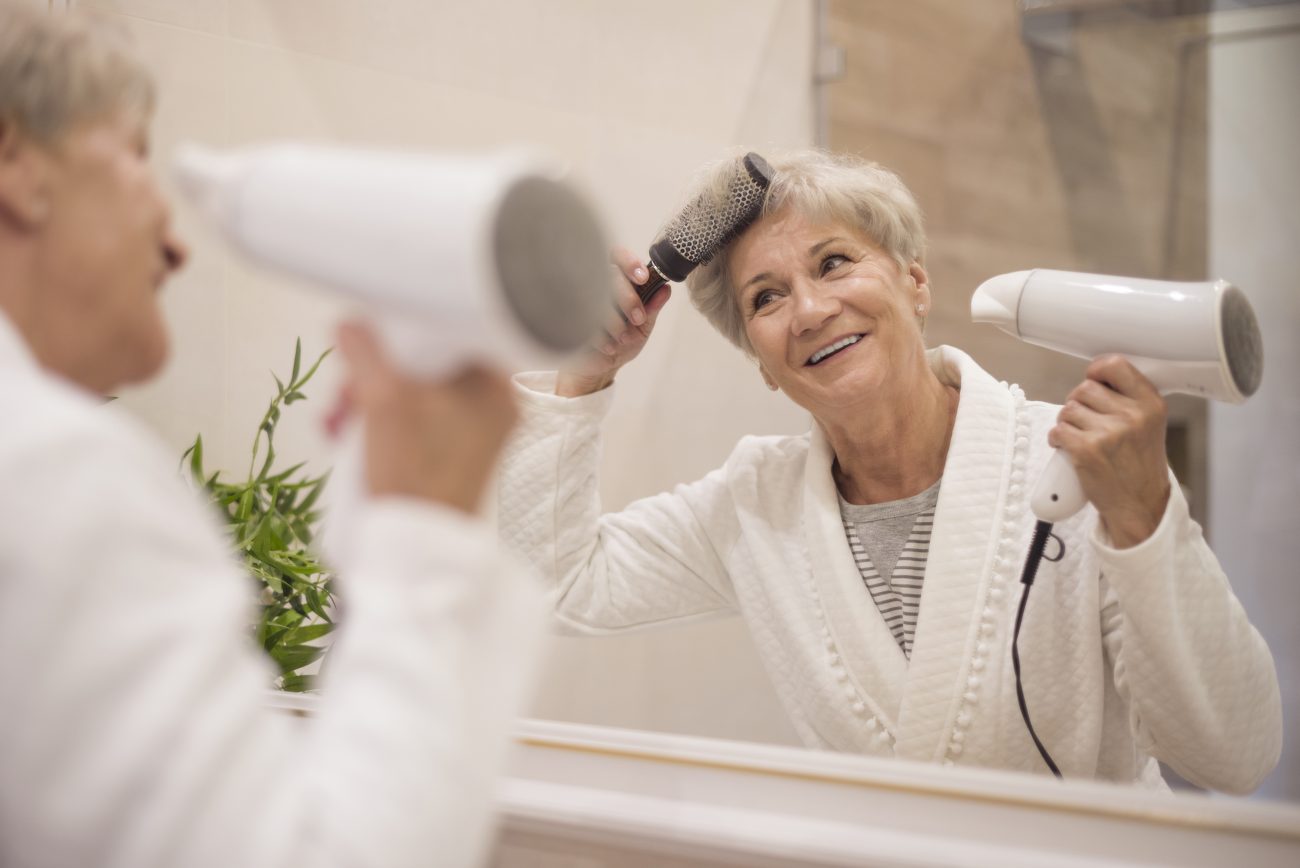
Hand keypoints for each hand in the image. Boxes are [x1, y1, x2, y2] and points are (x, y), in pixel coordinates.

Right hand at [335, 321, 517, 513]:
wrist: (414, 547)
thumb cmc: (414, 474)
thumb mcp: (383, 400)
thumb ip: (365, 352)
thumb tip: (349, 326)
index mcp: (496, 385)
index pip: (449, 333)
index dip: (403, 334)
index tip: (371, 344)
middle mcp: (495, 406)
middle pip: (427, 365)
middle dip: (376, 375)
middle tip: (347, 389)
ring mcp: (477, 433)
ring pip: (416, 393)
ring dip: (371, 399)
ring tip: (340, 416)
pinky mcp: (455, 455)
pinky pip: (416, 421)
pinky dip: (382, 422)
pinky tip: (348, 432)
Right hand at [555, 245, 671, 397]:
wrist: (597, 368)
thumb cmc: (620, 343)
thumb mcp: (642, 327)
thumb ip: (652, 307)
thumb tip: (665, 289)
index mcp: (615, 282)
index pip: (617, 255)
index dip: (629, 262)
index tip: (643, 278)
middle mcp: (594, 284)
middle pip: (608, 274)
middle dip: (628, 298)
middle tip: (638, 318)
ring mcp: (576, 299)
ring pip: (594, 295)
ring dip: (614, 320)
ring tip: (622, 338)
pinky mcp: (564, 317)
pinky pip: (582, 318)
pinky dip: (600, 336)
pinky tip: (608, 346)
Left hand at [1049, 355, 1171, 547]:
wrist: (1139, 504)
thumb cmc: (1140, 465)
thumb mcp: (1149, 425)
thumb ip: (1128, 399)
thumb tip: (1095, 378)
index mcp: (1150, 404)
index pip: (1115, 365)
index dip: (1096, 371)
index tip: (1092, 380)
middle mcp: (1132, 415)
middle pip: (1084, 388)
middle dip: (1078, 403)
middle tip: (1085, 421)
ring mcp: (1109, 432)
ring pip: (1068, 409)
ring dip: (1067, 422)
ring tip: (1080, 437)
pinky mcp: (1086, 449)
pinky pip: (1057, 430)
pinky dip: (1056, 438)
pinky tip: (1068, 447)